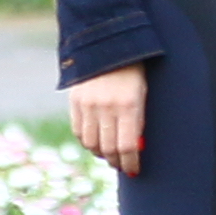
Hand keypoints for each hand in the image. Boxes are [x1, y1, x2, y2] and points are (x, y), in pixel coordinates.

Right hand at [65, 62, 150, 177]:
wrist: (107, 44)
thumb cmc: (131, 72)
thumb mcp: (141, 94)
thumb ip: (136, 121)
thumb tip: (133, 150)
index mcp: (128, 105)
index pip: (128, 146)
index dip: (131, 163)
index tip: (134, 170)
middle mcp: (106, 107)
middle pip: (108, 149)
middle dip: (116, 162)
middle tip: (121, 165)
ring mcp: (88, 105)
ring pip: (91, 144)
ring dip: (101, 153)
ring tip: (108, 154)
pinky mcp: (75, 102)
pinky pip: (79, 132)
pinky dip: (87, 141)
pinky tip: (96, 141)